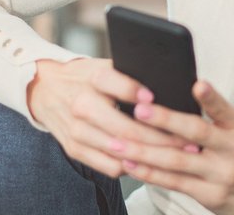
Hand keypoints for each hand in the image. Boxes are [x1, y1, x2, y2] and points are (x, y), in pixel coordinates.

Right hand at [27, 58, 188, 176]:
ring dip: (152, 157)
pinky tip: (149, 163)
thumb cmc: (84, 77)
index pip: (118, 84)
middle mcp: (82, 104)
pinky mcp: (74, 148)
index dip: (137, 93)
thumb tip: (169, 87)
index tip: (159, 101)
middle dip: (162, 138)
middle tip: (188, 143)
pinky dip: (131, 168)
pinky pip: (109, 166)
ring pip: (120, 151)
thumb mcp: (104, 65)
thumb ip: (130, 75)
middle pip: (126, 127)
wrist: (45, 89)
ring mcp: (77, 130)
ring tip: (177, 157)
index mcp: (92, 77)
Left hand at [111, 80, 233, 214]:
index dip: (210, 97)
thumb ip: (211, 114)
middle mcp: (232, 149)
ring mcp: (221, 173)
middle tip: (140, 110)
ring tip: (120, 141)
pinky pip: (173, 182)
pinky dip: (149, 173)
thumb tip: (175, 91)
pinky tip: (131, 163)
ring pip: (176, 160)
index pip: (223, 108)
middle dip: (165, 120)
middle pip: (196, 133)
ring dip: (144, 151)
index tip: (197, 85)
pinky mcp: (210, 194)